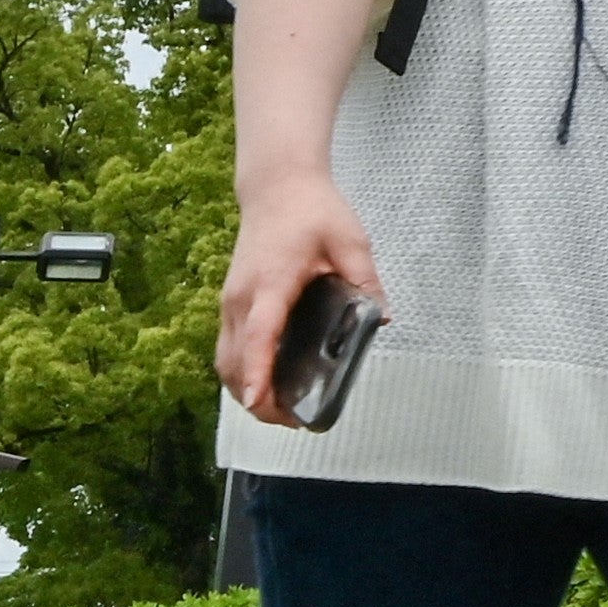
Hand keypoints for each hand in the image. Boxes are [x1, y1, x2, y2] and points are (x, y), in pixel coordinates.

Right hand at [216, 168, 383, 424]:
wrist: (277, 186)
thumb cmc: (313, 211)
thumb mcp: (351, 242)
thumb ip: (366, 281)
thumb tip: (383, 318)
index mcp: (270, 285)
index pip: (258, 337)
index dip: (258, 374)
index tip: (261, 403)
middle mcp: (241, 299)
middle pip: (233, 362)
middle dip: (255, 398)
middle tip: (293, 420)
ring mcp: (230, 302)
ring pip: (224, 360)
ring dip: (245, 389)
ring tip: (282, 410)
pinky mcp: (231, 302)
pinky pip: (227, 347)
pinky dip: (241, 371)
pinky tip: (268, 382)